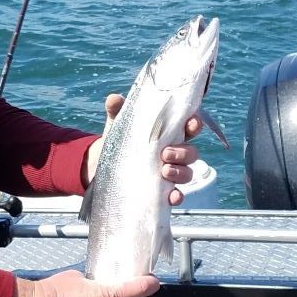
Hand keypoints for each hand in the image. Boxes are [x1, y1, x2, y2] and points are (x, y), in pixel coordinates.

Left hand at [84, 93, 198, 204]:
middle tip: (165, 153)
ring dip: (180, 172)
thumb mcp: (119, 124)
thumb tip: (114, 99)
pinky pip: (177, 195)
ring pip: (187, 172)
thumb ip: (117, 110)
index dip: (194, 124)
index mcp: (168, 133)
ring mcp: (169, 172)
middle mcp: (173, 153)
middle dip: (183, 152)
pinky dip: (177, 196)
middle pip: (191, 152)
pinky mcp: (161, 191)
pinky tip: (172, 197)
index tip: (191, 123)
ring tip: (164, 171)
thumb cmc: (120, 140)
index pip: (188, 127)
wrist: (102, 165)